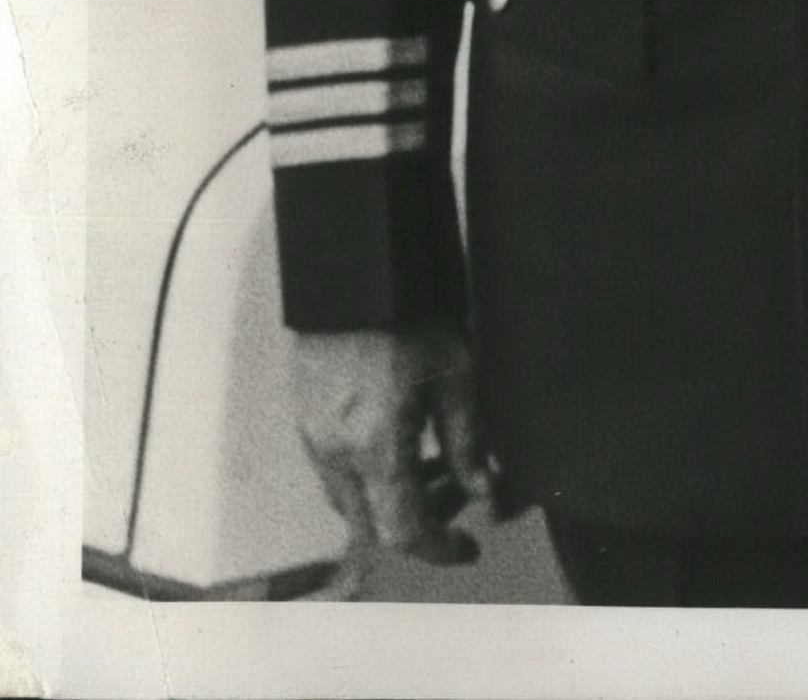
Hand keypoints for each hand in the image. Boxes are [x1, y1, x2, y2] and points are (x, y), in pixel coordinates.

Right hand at [288, 324, 504, 562]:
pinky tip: (406, 443)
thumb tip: (483, 489)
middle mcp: (335, 452)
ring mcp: (313, 438)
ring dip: (393, 501)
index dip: (439, 550)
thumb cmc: (410, 317)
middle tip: (459, 499)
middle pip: (372, 526)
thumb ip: (470, 440)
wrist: (357, 276)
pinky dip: (371, 476)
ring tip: (438, 466)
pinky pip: (336, 473)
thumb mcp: (459, 375)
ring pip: (352, 502)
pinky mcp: (305, 421)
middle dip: (419, 525)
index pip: (402, 531)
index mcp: (375, 446)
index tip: (467, 548)